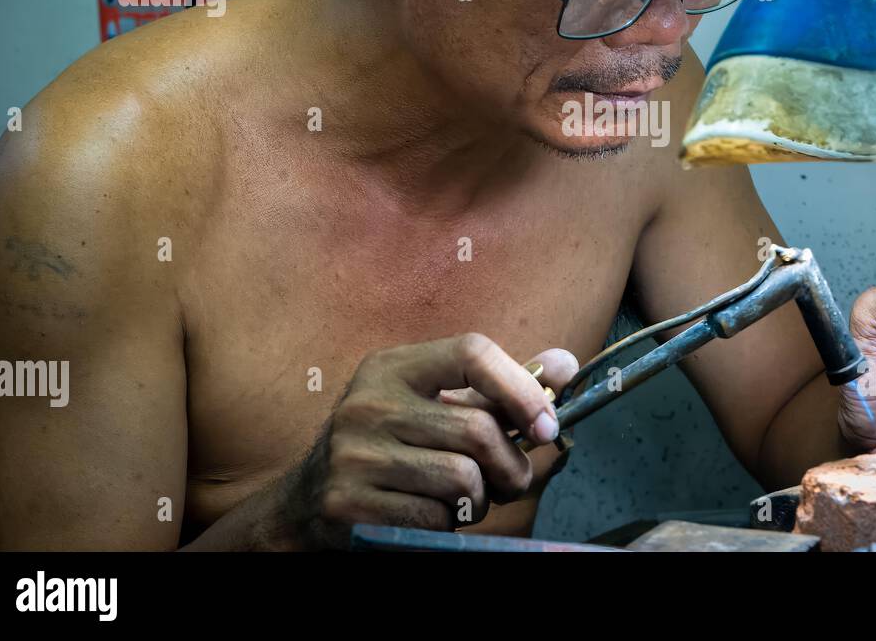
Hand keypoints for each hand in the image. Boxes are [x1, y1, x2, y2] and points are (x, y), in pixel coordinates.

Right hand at [285, 335, 576, 548]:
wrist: (309, 498)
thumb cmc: (393, 443)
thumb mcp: (437, 403)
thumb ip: (499, 385)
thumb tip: (566, 365)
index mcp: (394, 367)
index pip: (472, 351)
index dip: (521, 388)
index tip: (546, 426)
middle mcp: (369, 403)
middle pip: (477, 429)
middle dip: (511, 465)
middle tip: (512, 481)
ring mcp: (353, 453)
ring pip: (462, 479)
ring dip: (481, 500)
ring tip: (467, 499)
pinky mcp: (347, 501)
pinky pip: (434, 518)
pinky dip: (449, 524)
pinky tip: (434, 516)